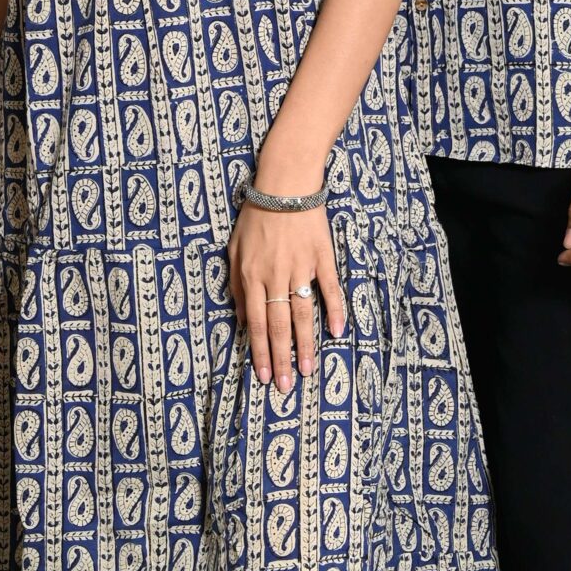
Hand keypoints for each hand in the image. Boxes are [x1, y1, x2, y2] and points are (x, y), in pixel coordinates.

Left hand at [228, 204, 346, 390]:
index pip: (257, 323)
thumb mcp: (234, 250)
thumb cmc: (256, 216)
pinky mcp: (323, 258)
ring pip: (303, 313)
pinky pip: (330, 289)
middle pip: (279, 325)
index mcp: (252, 276)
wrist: (285, 185)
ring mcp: (301, 268)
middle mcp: (276, 276)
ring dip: (306, 344)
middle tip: (286, 386)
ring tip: (308, 370)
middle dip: (282, 359)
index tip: (263, 376)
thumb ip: (237, 286)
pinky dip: (334, 311)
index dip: (260, 352)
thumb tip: (242, 320)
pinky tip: (337, 332)